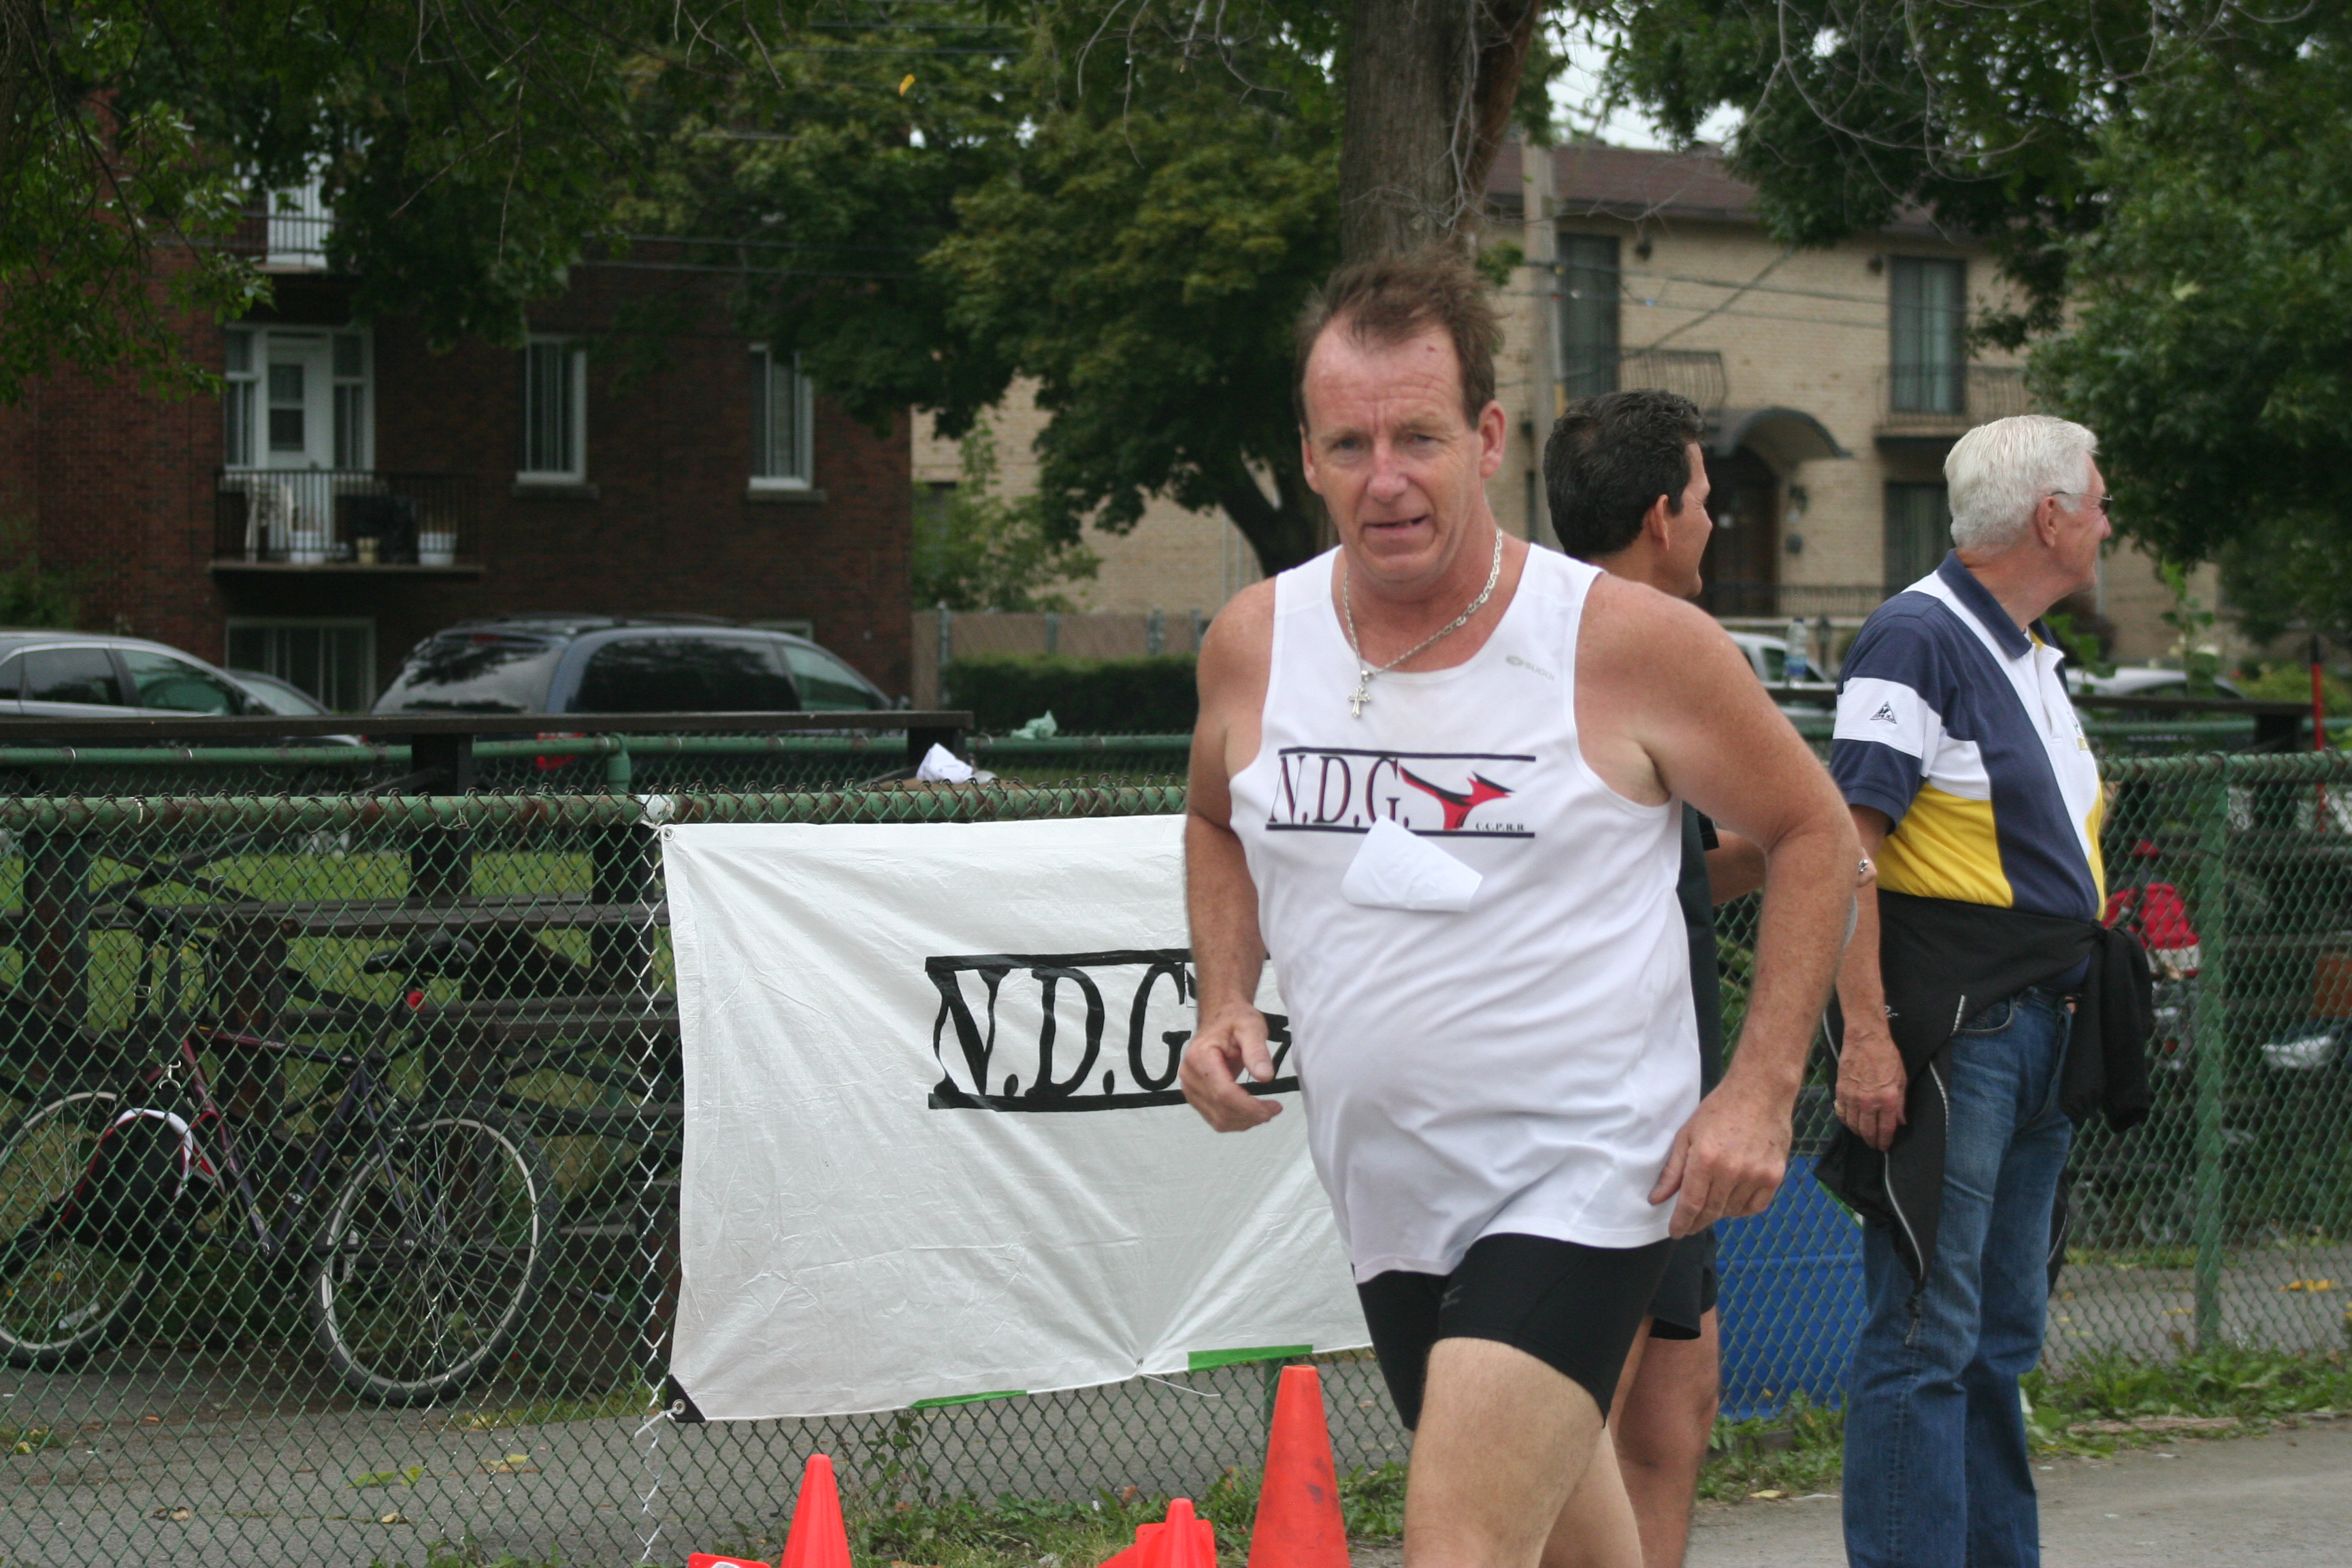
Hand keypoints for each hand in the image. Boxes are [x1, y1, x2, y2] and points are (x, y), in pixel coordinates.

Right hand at [1180, 1003, 1282, 1131]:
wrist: (1220, 1017)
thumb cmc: (1234, 1019)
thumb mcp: (1251, 1027)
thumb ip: (1257, 1051)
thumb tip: (1265, 1077)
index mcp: (1200, 1057)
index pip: (1223, 1093)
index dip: (1249, 1107)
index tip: (1272, 1108)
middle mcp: (1189, 1075)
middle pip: (1221, 1110)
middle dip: (1251, 1116)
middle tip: (1274, 1109)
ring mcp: (1189, 1088)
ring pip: (1218, 1120)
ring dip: (1244, 1121)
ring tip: (1265, 1110)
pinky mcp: (1195, 1096)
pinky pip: (1215, 1118)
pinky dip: (1236, 1121)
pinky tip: (1251, 1111)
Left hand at [1649, 1077, 1790, 1236]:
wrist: (1760, 1092)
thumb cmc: (1719, 1110)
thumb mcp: (1687, 1135)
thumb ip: (1673, 1170)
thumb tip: (1657, 1199)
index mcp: (1705, 1160)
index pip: (1691, 1205)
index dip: (1681, 1223)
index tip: (1675, 1232)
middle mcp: (1731, 1171)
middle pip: (1711, 1211)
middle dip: (1697, 1222)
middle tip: (1689, 1225)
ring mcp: (1756, 1175)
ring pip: (1732, 1211)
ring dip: (1719, 1213)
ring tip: (1711, 1203)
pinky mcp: (1774, 1176)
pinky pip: (1755, 1206)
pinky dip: (1741, 1208)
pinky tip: (1733, 1199)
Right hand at [1835, 1025, 1907, 1150]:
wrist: (1866, 1040)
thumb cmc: (1887, 1057)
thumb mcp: (1901, 1080)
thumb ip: (1900, 1103)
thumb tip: (1900, 1121)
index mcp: (1888, 1099)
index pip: (1886, 1129)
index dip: (1885, 1141)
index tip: (1885, 1146)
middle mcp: (1869, 1102)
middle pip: (1868, 1131)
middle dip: (1872, 1141)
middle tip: (1874, 1144)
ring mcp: (1853, 1097)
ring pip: (1853, 1125)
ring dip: (1859, 1133)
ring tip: (1863, 1134)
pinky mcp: (1841, 1091)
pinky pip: (1842, 1113)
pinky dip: (1846, 1121)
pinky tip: (1851, 1122)